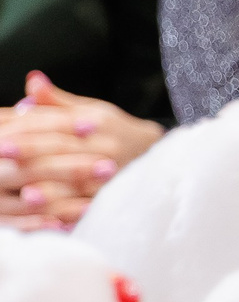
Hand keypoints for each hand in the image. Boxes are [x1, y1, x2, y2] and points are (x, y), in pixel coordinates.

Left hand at [0, 72, 162, 226]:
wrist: (159, 158)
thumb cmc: (116, 132)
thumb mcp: (92, 110)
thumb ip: (58, 101)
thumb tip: (33, 82)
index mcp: (98, 121)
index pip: (58, 123)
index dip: (28, 128)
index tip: (1, 131)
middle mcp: (108, 148)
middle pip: (65, 150)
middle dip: (31, 152)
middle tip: (0, 152)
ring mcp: (114, 175)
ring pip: (79, 182)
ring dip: (52, 189)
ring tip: (26, 194)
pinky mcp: (116, 198)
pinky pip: (92, 207)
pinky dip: (72, 212)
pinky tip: (52, 219)